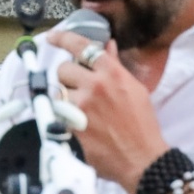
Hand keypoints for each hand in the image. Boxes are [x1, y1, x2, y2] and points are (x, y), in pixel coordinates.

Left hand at [51, 30, 169, 192]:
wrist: (140, 157)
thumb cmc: (141, 124)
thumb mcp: (134, 89)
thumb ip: (116, 66)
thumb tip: (107, 46)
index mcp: (112, 73)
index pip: (83, 47)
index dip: (64, 38)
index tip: (52, 37)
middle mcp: (95, 85)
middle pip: (63, 69)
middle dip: (67, 78)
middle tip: (78, 90)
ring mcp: (80, 105)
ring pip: (56, 92)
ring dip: (64, 99)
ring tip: (80, 112)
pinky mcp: (68, 125)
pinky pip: (54, 113)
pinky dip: (61, 118)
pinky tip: (77, 126)